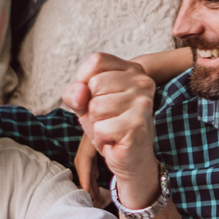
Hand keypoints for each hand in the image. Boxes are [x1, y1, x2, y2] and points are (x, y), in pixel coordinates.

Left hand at [64, 53, 158, 211]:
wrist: (132, 158)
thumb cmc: (110, 125)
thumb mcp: (86, 103)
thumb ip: (75, 92)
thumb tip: (80, 92)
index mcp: (132, 69)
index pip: (97, 60)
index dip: (86, 80)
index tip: (97, 96)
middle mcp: (142, 82)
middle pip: (94, 84)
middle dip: (92, 107)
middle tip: (108, 117)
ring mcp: (143, 103)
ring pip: (96, 107)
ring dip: (97, 123)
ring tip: (112, 128)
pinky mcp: (138, 125)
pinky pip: (101, 128)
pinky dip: (102, 138)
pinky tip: (115, 139)